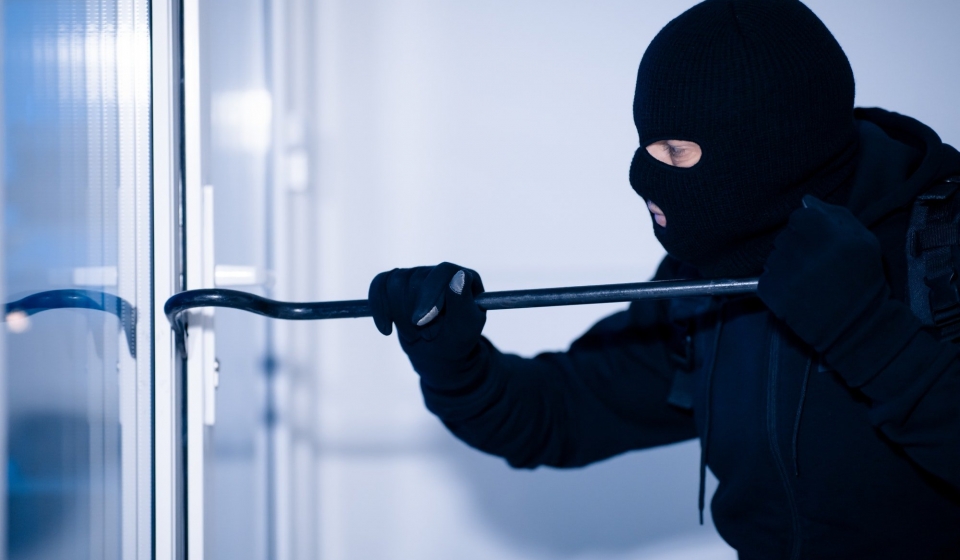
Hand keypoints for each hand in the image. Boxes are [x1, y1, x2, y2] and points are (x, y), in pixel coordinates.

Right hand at [369, 262, 485, 365]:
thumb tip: (459, 274)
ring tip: (414, 334)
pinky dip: (379, 308)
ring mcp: (418, 275)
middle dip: (414, 314)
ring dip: (400, 316)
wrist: (437, 354)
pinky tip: (386, 329)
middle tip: (426, 336)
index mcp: (465, 278)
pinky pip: (379, 285)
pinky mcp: (397, 283)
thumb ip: (462, 303)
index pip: (443, 272)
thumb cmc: (456, 340)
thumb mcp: (465, 328)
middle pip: (416, 278)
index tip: (421, 321)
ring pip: (396, 282)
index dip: (429, 294)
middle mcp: (441, 272)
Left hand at [758, 196, 887, 351]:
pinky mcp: (770, 290)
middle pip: (785, 237)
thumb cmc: (864, 280)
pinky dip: (778, 285)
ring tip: (809, 283)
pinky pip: (766, 278)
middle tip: (818, 268)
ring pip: (774, 257)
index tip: (823, 247)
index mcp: (822, 229)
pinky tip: (798, 294)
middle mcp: (799, 246)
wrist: (857, 325)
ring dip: (786, 266)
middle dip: (798, 248)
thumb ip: (835, 214)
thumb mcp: (864, 240)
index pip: (799, 217)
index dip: (811, 232)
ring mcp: (781, 269)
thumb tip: (806, 200)